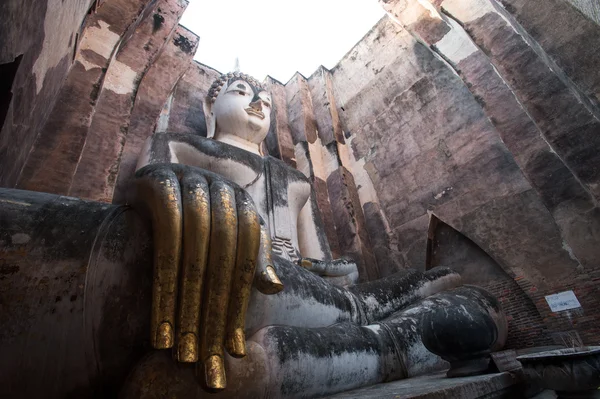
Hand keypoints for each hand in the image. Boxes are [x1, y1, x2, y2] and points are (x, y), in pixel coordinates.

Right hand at [132, 163, 282, 390]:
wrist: (154, 183)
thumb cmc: (196, 219)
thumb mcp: (228, 240)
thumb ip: (250, 261)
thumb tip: (275, 289)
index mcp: (245, 206)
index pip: (246, 260)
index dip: (240, 304)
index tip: (233, 349)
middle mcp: (223, 190)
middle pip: (223, 257)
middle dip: (212, 311)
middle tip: (202, 356)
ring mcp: (193, 181)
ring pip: (195, 250)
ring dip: (186, 301)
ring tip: (179, 346)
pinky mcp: (161, 180)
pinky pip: (166, 233)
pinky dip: (164, 276)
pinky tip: (159, 313)